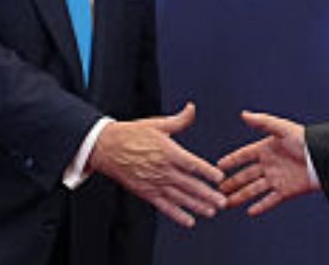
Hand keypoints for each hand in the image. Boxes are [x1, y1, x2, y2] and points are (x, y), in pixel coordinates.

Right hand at [89, 102, 225, 226]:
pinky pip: (163, 206)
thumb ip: (179, 120)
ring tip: (211, 212)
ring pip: (179, 198)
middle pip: (189, 184)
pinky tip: (189, 221)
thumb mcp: (157, 124)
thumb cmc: (132, 134)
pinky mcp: (145, 192)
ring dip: (196, 206)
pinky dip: (176, 215)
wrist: (107, 147)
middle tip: (222, 201)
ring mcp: (154, 183)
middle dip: (207, 194)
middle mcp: (163, 169)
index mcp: (167, 151)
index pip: (192, 164)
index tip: (220, 178)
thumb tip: (192, 108)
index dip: (207, 172)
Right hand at [217, 110, 318, 215]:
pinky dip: (260, 206)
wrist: (326, 159)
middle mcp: (269, 165)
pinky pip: (270, 200)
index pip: (244, 156)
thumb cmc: (307, 140)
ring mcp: (276, 179)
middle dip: (231, 183)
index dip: (231, 161)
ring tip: (226, 204)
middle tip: (216, 190)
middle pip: (245, 175)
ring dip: (240, 196)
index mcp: (267, 149)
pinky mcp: (286, 191)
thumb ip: (264, 122)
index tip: (217, 166)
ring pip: (253, 190)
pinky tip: (249, 212)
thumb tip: (244, 114)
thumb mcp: (284, 129)